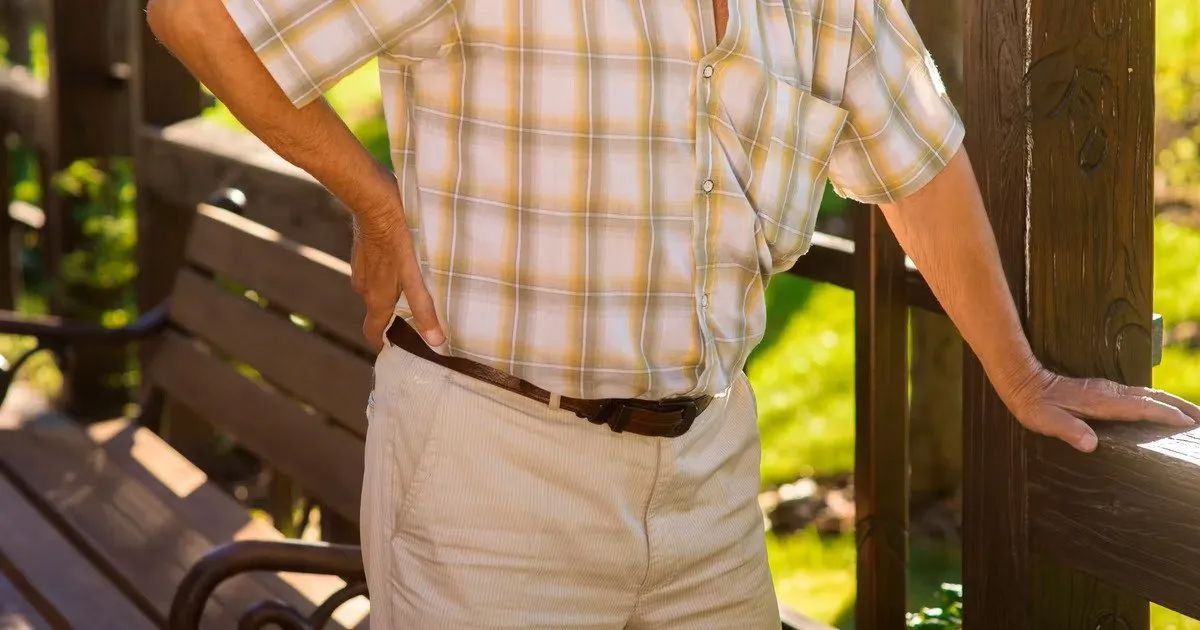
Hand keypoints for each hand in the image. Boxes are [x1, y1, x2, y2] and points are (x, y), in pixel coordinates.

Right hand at [350, 205, 442, 352]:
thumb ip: (423, 308)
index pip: (373, 334)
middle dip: (397, 317)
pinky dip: (391, 272)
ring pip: (379, 289)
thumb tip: (436, 342)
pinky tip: (407, 262)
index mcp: (376, 298)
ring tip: (420, 287)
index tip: (404, 349)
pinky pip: (377, 270)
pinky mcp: (364, 251)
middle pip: (380, 312)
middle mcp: (365, 287)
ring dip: (395, 292)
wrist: (372, 199)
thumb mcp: (413, 275)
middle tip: (422, 316)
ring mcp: (363, 268)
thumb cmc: (396, 238)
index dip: (386, 344)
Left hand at [1004, 365, 1199, 452]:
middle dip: (1180, 406)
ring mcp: (1107, 389)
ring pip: (1147, 394)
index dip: (1165, 414)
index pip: (1141, 407)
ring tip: (1192, 415)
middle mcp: (1109, 392)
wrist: (1023, 381)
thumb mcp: (1046, 421)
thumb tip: (1091, 444)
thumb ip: (1069, 431)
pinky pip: (1137, 395)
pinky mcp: (1103, 390)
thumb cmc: (1034, 405)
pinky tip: (1159, 409)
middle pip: (1152, 397)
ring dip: (1171, 402)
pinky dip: (1155, 401)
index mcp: (1100, 401)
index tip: (1187, 422)